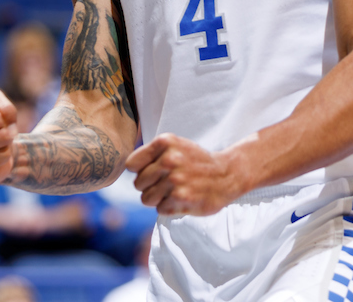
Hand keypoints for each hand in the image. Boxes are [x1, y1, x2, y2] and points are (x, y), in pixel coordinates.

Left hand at [126, 133, 248, 216]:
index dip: (141, 170)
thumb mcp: (176, 146)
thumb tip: (125, 168)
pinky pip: (160, 209)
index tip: (155, 170)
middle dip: (150, 186)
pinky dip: (170, 207)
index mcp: (166, 142)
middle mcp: (170, 159)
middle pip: (138, 184)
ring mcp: (175, 180)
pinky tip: (184, 198)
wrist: (227, 175)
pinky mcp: (181, 198)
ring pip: (146, 199)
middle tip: (170, 182)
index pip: (132, 164)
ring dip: (159, 199)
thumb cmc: (196, 161)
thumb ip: (151, 153)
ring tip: (176, 190)